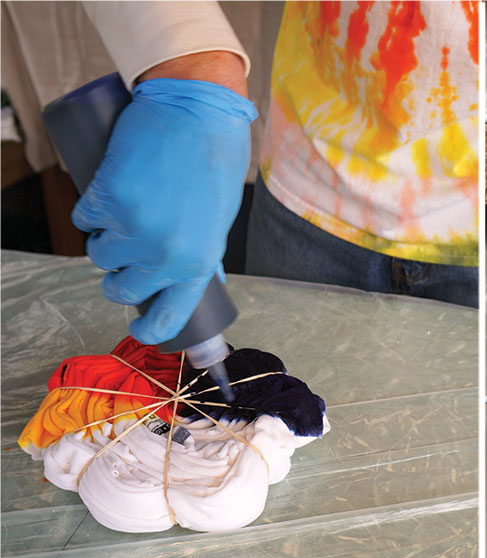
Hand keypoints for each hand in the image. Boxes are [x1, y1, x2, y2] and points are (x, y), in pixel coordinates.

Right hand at [72, 77, 256, 344]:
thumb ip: (202, 251)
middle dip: (117, 276)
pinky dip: (89, 207)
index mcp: (198, 263)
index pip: (169, 317)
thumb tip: (196, 279)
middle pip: (122, 289)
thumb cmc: (214, 163)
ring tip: (123, 211)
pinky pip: (83, 218)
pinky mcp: (107, 200)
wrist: (198, 112)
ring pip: (98, 254)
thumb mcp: (217, 220)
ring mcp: (134, 229)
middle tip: (122, 254)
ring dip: (103, 238)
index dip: (151, 330)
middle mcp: (165, 254)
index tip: (141, 328)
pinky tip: (108, 189)